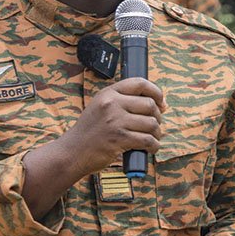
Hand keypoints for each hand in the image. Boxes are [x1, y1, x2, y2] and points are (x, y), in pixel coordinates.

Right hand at [21, 77, 164, 218]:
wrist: (72, 152)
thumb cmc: (89, 132)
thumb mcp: (100, 108)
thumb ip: (122, 102)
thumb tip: (157, 103)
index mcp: (108, 93)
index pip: (140, 83)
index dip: (156, 92)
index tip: (161, 103)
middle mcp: (112, 104)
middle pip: (150, 105)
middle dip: (158, 117)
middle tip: (155, 126)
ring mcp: (116, 121)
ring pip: (151, 124)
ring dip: (157, 133)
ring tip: (153, 138)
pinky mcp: (119, 139)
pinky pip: (147, 140)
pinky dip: (153, 146)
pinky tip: (150, 148)